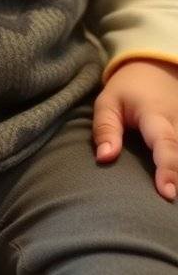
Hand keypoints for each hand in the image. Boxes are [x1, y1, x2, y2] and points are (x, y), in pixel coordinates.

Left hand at [93, 59, 177, 200]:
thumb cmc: (127, 90)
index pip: (165, 144)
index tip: (167, 194)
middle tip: (171, 203)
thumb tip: (104, 158)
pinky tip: (175, 187)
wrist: (155, 70)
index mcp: (156, 115)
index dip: (168, 169)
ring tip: (173, 201)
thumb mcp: (108, 101)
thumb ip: (105, 128)